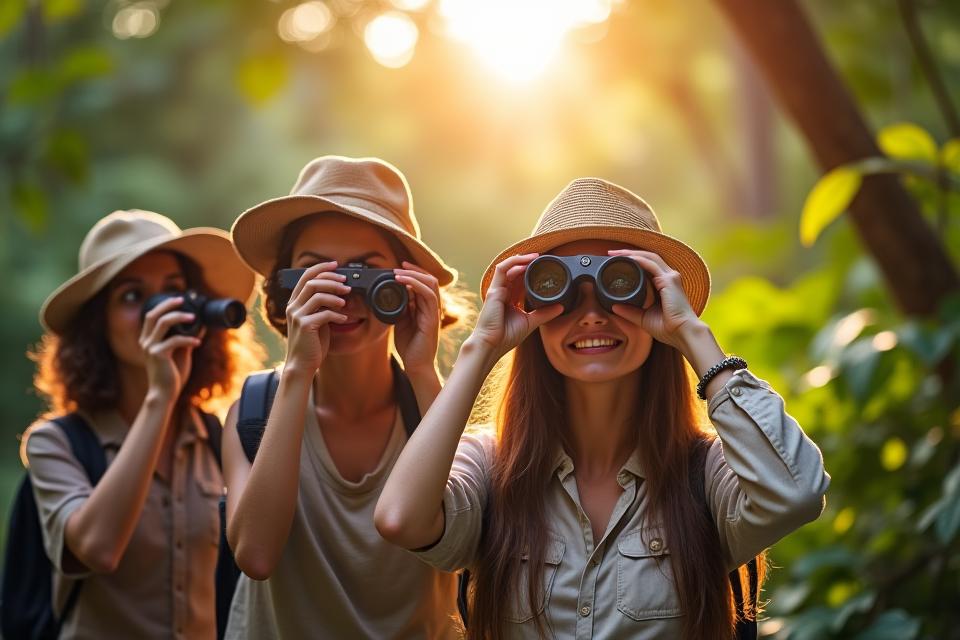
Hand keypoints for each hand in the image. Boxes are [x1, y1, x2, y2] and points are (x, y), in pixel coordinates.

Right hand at [140, 296, 201, 399]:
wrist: (164, 394)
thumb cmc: (172, 375)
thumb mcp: (181, 353)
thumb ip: (186, 339)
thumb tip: (200, 326)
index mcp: (148, 340)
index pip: (151, 316)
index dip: (163, 306)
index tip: (178, 300)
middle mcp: (145, 342)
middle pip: (153, 315)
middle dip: (167, 305)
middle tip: (182, 300)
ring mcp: (150, 348)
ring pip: (162, 323)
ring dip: (179, 317)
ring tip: (194, 318)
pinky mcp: (158, 355)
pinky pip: (175, 340)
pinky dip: (189, 339)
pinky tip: (198, 343)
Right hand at [284, 262, 349, 374]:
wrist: (302, 364)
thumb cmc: (311, 343)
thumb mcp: (316, 320)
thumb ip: (322, 306)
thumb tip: (338, 292)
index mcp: (294, 303)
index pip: (305, 276)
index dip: (321, 267)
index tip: (336, 264)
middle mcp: (293, 307)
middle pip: (312, 282)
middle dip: (331, 280)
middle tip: (346, 284)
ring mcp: (297, 316)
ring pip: (317, 295)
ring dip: (335, 296)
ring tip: (345, 302)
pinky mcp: (305, 326)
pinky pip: (324, 314)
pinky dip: (337, 315)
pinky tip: (344, 319)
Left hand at [393, 261, 441, 375]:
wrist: (416, 365)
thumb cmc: (410, 346)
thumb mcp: (401, 321)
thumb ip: (401, 307)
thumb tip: (394, 293)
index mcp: (426, 308)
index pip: (424, 283)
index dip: (413, 272)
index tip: (399, 267)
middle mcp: (432, 308)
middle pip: (429, 279)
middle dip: (414, 269)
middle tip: (399, 265)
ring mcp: (434, 312)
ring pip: (430, 284)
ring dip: (413, 275)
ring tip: (398, 272)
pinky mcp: (432, 318)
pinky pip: (428, 295)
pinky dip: (415, 285)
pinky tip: (403, 282)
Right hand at [467, 254, 562, 364]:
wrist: (492, 345)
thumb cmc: (506, 336)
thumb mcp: (530, 322)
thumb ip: (545, 314)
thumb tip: (561, 307)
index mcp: (510, 299)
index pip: (520, 280)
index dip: (531, 272)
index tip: (544, 267)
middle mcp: (503, 292)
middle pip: (515, 272)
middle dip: (528, 263)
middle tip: (543, 258)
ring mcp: (497, 290)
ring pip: (508, 267)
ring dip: (522, 259)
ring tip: (536, 256)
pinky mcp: (494, 290)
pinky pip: (502, 270)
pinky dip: (513, 263)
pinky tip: (525, 261)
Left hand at [606, 249, 701, 349]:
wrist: (682, 333)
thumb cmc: (668, 328)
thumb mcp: (643, 318)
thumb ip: (629, 312)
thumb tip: (614, 307)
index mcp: (665, 285)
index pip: (647, 267)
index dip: (632, 261)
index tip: (615, 262)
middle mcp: (669, 277)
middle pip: (648, 258)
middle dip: (629, 253)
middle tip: (611, 253)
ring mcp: (670, 277)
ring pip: (649, 257)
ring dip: (631, 253)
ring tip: (615, 253)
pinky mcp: (669, 280)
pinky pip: (651, 265)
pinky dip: (638, 259)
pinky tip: (627, 258)